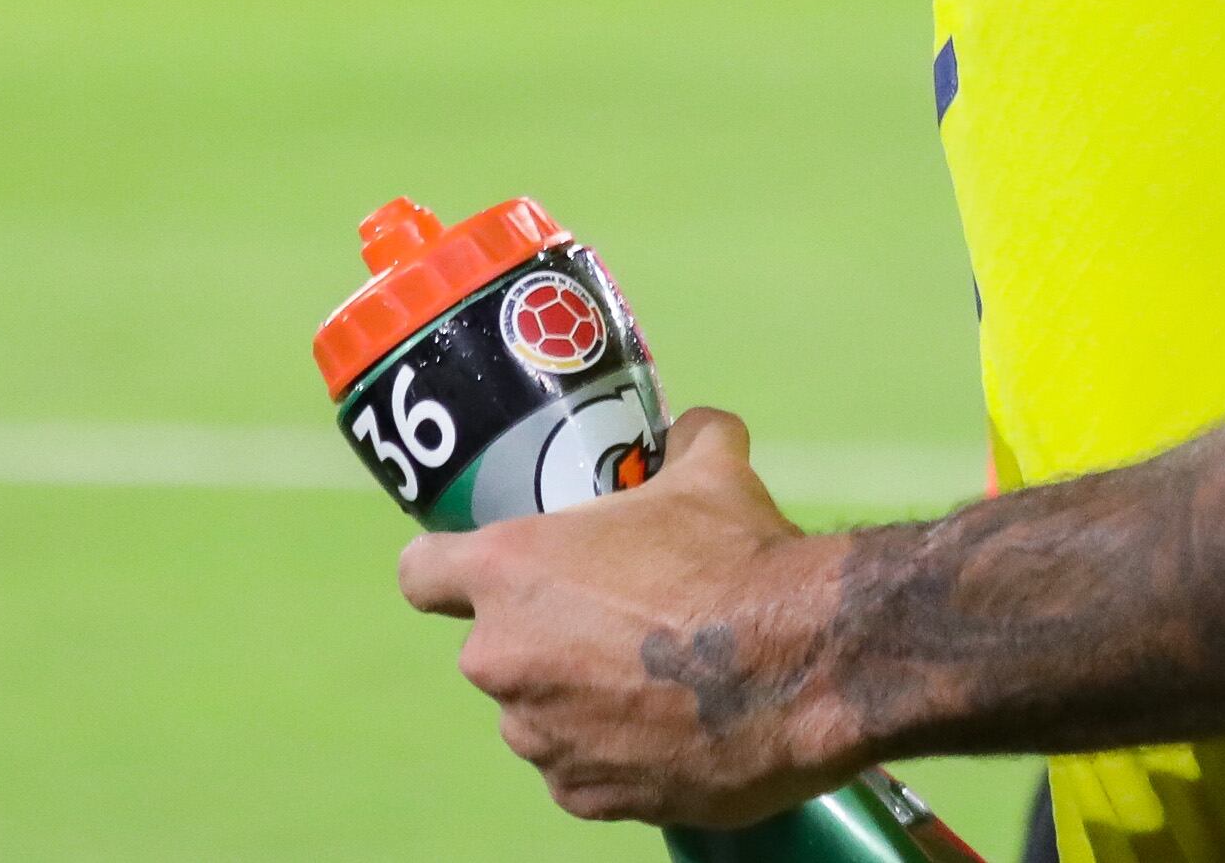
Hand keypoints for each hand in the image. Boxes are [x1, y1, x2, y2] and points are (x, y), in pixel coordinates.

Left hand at [394, 409, 867, 827]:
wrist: (803, 664)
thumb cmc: (740, 560)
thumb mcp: (713, 471)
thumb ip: (686, 443)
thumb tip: (693, 429)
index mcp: (509, 572)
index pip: (421, 574)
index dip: (450, 569)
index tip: (487, 571)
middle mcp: (504, 659)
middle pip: (495, 648)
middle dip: (543, 637)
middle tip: (615, 620)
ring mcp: (540, 737)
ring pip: (537, 714)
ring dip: (576, 698)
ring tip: (654, 680)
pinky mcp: (583, 796)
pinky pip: (581, 770)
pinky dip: (614, 753)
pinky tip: (671, 728)